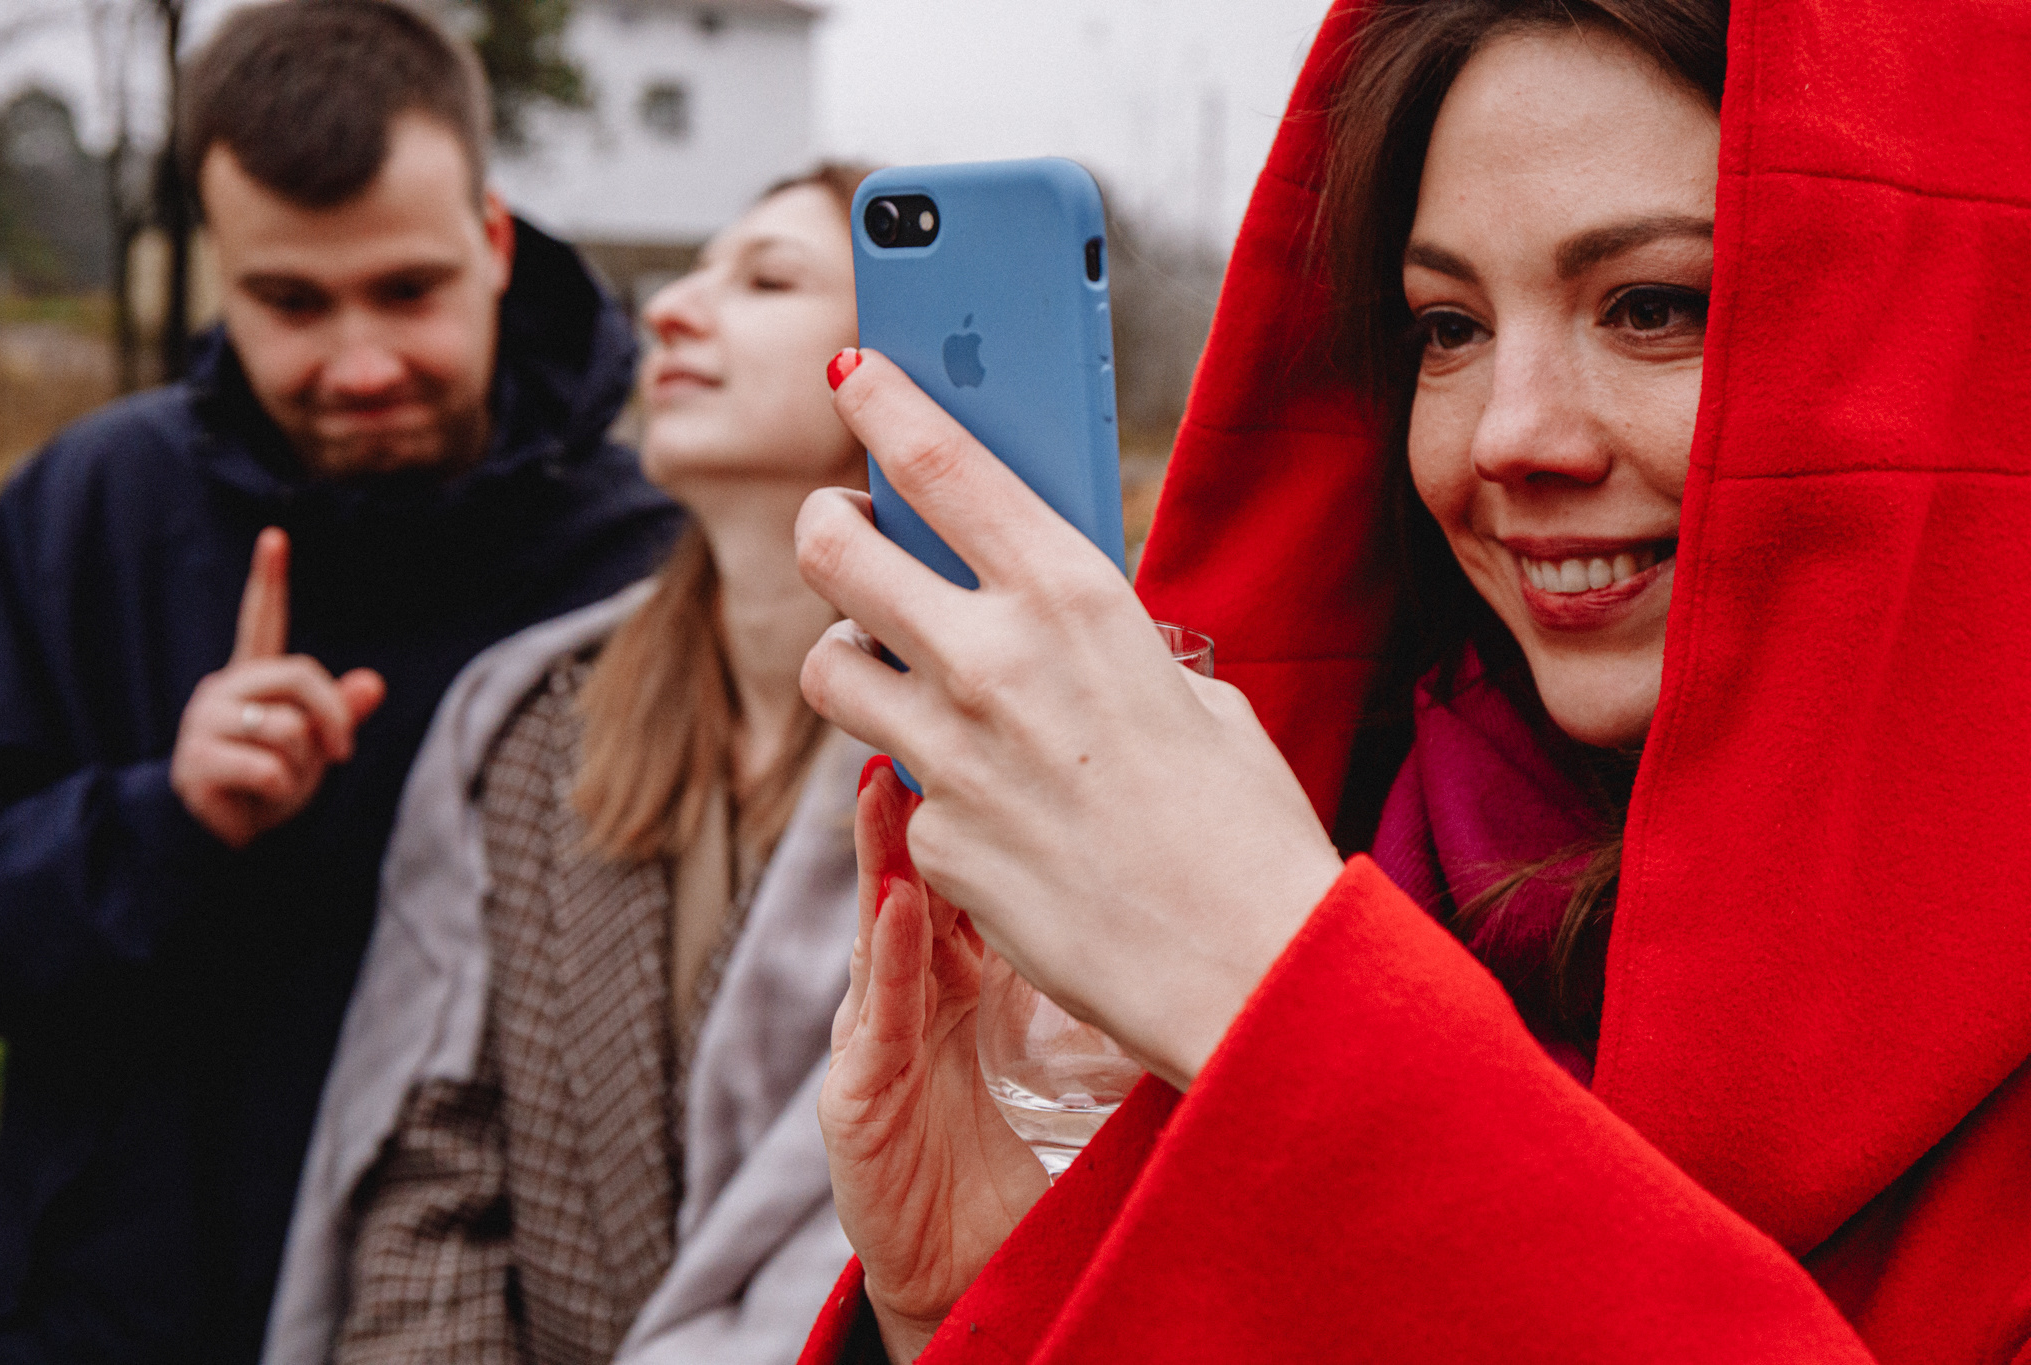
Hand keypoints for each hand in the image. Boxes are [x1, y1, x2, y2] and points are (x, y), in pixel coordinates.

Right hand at [171, 528, 386, 848]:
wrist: (220, 835)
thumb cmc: (269, 784)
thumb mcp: (314, 747)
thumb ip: (339, 713)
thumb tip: (373, 683)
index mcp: (252, 678)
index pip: (260, 620)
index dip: (268, 580)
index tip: (276, 536)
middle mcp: (224, 689)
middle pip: (301, 676)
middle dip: (334, 718)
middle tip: (341, 755)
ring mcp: (205, 722)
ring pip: (288, 729)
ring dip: (302, 767)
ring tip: (278, 784)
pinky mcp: (197, 760)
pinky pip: (270, 768)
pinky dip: (280, 792)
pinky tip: (257, 799)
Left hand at [797, 353, 1343, 1088]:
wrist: (1244, 967)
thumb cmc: (1242, 824)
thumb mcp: (1189, 690)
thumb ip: (1096, 642)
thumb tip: (1041, 622)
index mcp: (1074, 597)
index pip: (940, 464)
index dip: (883, 402)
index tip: (853, 371)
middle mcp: (991, 662)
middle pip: (836, 552)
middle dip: (828, 528)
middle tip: (844, 533)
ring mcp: (947, 755)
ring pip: (824, 666)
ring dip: (850, 657)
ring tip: (896, 670)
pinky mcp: (931, 839)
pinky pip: (889, 782)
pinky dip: (919, 778)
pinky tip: (984, 800)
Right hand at [820, 758, 1049, 1364]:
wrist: (974, 1262)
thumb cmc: (1028, 1143)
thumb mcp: (1062, 1024)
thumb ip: (1086, 942)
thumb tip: (1176, 861)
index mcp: (963, 960)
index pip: (971, 852)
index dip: (987, 780)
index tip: (1016, 710)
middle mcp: (914, 983)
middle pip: (915, 865)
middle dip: (923, 786)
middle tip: (945, 708)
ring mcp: (879, 1031)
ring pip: (882, 922)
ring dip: (885, 848)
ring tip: (898, 771)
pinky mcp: (858, 1094)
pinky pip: (877, 1017)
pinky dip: (890, 957)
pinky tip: (900, 899)